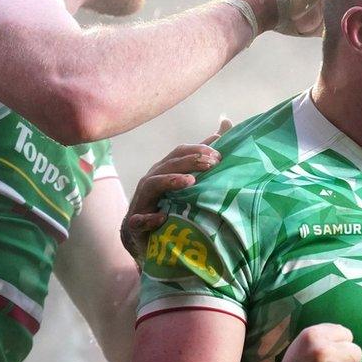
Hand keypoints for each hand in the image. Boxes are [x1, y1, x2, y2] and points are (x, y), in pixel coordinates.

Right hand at [119, 118, 231, 259]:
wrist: (142, 236)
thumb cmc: (168, 202)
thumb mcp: (189, 176)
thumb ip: (205, 153)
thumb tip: (225, 125)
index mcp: (165, 169)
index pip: (180, 152)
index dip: (198, 150)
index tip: (219, 155)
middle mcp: (152, 180)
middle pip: (169, 164)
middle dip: (191, 161)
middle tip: (212, 164)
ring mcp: (142, 200)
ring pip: (153, 185)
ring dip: (171, 181)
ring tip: (191, 182)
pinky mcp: (136, 223)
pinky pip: (139, 220)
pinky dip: (150, 219)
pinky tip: (162, 217)